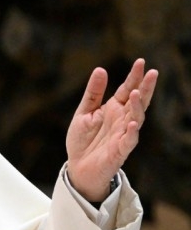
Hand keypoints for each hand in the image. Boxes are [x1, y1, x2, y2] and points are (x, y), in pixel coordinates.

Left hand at [66, 58, 157, 201]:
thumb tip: (101, 69)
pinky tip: (132, 122)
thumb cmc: (82, 140)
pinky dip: (131, 132)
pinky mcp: (120, 150)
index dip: (134, 77)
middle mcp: (122, 119)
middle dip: (145, 88)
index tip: (141, 62)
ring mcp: (123, 134)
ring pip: (136, 118)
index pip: (127, 89)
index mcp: (114, 109)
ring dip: (137, 107)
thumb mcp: (84, 112)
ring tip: (135, 93)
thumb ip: (93, 93)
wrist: (77, 167)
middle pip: (137, 101)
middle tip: (152, 72)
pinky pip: (128, 141)